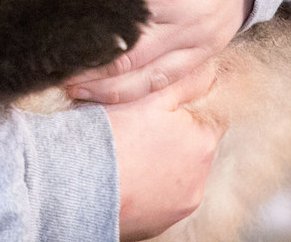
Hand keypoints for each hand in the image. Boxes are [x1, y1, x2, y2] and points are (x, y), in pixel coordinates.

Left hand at [44, 0, 252, 103]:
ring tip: (59, 82)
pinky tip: (100, 92)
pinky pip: (164, 80)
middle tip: (33, 56)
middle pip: (102, 40)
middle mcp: (165, 1)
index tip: (26, 3)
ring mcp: (190, 28)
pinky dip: (130, 91)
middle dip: (65, 50)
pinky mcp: (207, 45)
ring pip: (130, 70)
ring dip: (91, 82)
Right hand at [108, 59, 223, 240]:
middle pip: (191, 146)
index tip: (161, 106)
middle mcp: (199, 179)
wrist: (80, 187)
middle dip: (171, 136)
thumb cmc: (113, 139)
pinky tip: (125, 175)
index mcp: (202, 143)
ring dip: (159, 163)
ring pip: (175, 173)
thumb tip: (210, 67)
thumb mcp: (151, 98)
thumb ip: (185, 82)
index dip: (185, 107)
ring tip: (127, 154)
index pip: (209, 117)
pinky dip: (147, 187)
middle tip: (137, 128)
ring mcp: (180, 205)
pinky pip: (159, 198)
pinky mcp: (160, 223)